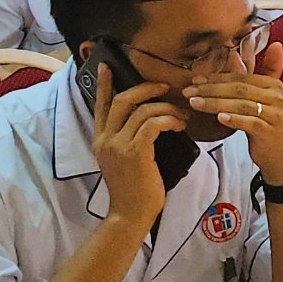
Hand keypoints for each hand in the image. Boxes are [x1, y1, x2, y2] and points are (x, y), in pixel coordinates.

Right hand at [91, 63, 182, 228]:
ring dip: (166, 108)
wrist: (129, 215)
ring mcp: (118, 145)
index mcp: (101, 140)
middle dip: (145, 88)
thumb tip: (150, 121)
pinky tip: (179, 126)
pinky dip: (169, 120)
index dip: (105, 84)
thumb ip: (129, 140)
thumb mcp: (124, 161)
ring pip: (142, 110)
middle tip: (164, 87)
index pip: (101, 105)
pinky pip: (153, 123)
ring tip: (181, 116)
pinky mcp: (134, 152)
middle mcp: (105, 139)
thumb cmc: (134, 190)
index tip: (108, 66)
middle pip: (122, 100)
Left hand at [182, 41, 282, 184]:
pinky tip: (218, 118)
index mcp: (273, 85)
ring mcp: (274, 113)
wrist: (278, 157)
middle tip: (189, 90)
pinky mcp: (270, 130)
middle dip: (211, 89)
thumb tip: (234, 53)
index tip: (195, 79)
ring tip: (195, 103)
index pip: (240, 77)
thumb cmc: (265, 127)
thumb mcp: (257, 100)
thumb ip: (249, 75)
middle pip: (238, 88)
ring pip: (240, 104)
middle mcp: (276, 96)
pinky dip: (233, 119)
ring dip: (214, 103)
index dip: (217, 77)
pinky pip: (249, 122)